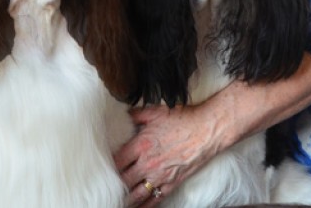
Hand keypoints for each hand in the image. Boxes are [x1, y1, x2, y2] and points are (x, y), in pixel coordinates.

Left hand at [114, 104, 228, 206]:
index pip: (116, 161)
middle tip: (105, 189)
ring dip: (126, 199)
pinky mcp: (173, 183)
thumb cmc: (184, 118)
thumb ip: (136, 114)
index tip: (101, 169)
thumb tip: (123, 113)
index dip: (107, 166)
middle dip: (114, 185)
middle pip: (123, 180)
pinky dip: (145, 206)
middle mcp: (148, 163)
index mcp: (141, 145)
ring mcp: (160, 175)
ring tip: (118, 202)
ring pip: (137, 194)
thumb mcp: (156, 111)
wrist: (208, 129)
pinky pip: (155, 199)